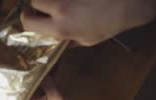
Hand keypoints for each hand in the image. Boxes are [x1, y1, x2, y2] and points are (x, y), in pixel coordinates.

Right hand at [21, 0, 155, 45]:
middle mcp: (60, 8)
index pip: (28, 22)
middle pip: (34, 0)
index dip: (26, 19)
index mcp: (60, 27)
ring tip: (64, 4)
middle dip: (38, 4)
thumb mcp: (89, 40)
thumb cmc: (111, 23)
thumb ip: (69, 40)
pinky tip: (74, 1)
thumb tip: (59, 40)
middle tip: (45, 7)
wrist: (129, 3)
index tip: (28, 17)